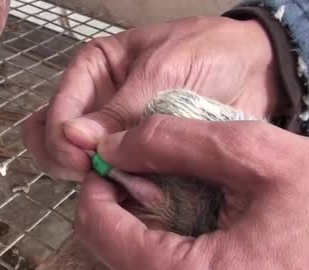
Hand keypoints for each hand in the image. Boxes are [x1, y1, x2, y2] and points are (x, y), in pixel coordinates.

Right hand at [21, 16, 282, 181]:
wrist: (256, 70)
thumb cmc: (208, 53)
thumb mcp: (162, 72)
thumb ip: (119, 110)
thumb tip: (74, 138)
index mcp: (93, 72)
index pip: (55, 111)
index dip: (61, 138)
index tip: (82, 159)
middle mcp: (96, 104)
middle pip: (52, 139)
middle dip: (67, 160)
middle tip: (93, 173)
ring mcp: (115, 134)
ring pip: (76, 164)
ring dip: (91, 178)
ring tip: (119, 182)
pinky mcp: (138, 158)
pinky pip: (114, 179)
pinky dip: (119, 189)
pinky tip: (138, 190)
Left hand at [75, 116, 308, 269]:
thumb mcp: (260, 157)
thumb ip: (177, 142)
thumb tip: (113, 143)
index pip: (103, 233)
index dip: (96, 187)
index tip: (108, 160)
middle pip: (113, 254)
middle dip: (116, 205)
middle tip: (138, 170)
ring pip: (135, 265)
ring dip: (136, 224)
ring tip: (163, 189)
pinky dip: (160, 243)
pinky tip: (184, 216)